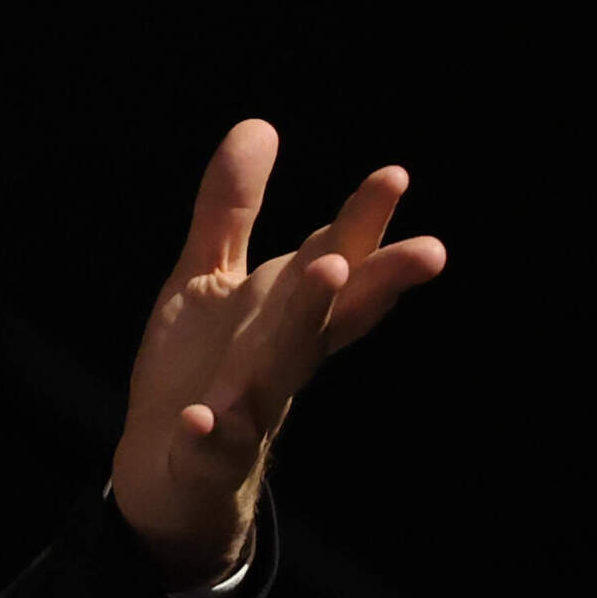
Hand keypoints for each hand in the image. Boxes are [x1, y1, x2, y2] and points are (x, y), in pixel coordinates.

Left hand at [110, 120, 445, 587]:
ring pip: (283, 369)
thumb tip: (261, 124)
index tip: (394, 176)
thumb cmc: (204, 368)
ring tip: (322, 272)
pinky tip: (205, 419)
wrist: (167, 473)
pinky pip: (213, 446)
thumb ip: (233, 210)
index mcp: (285, 317)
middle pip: (328, 317)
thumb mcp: (209, 279)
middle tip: (428, 248)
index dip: (362, 226)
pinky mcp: (206, 456)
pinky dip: (213, 434)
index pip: (333, 266)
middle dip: (369, 279)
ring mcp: (247, 410)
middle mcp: (279, 361)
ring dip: (304, 324)